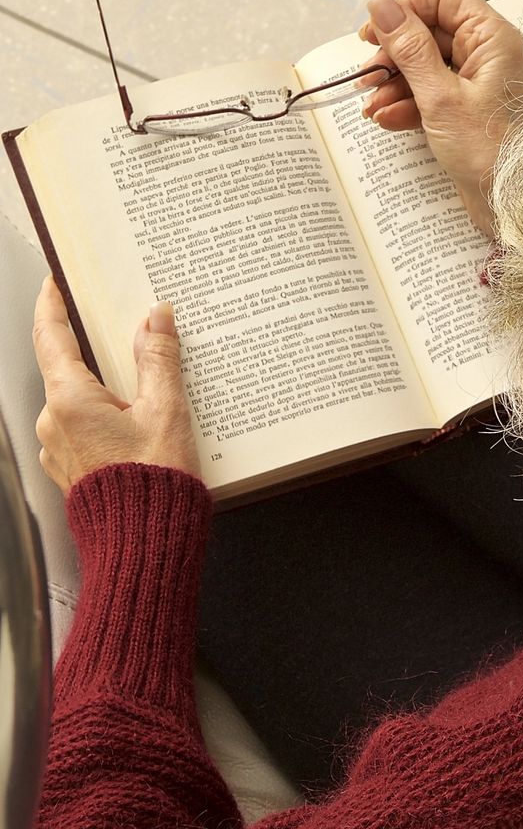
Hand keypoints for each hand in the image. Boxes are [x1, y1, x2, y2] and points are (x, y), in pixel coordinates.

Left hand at [32, 276, 200, 494]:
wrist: (145, 546)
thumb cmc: (153, 486)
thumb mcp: (166, 413)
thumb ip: (159, 360)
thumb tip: (155, 318)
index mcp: (70, 400)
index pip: (51, 336)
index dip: (53, 304)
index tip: (56, 282)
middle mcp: (54, 423)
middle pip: (69, 369)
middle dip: (97, 353)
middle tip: (124, 335)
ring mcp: (60, 450)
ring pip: (79, 402)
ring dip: (108, 392)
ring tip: (148, 394)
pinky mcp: (74, 471)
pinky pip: (85, 431)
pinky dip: (108, 420)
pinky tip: (140, 429)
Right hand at [357, 0, 522, 237]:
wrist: (511, 204)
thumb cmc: (489, 152)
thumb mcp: (440, 96)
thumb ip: (408, 48)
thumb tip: (380, 5)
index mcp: (492, 39)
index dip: (405, 8)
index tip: (374, 32)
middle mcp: (489, 54)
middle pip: (429, 32)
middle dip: (394, 54)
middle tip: (367, 75)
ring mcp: (479, 82)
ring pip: (427, 65)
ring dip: (395, 82)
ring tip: (371, 103)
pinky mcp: (469, 109)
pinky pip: (432, 93)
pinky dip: (408, 103)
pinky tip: (387, 119)